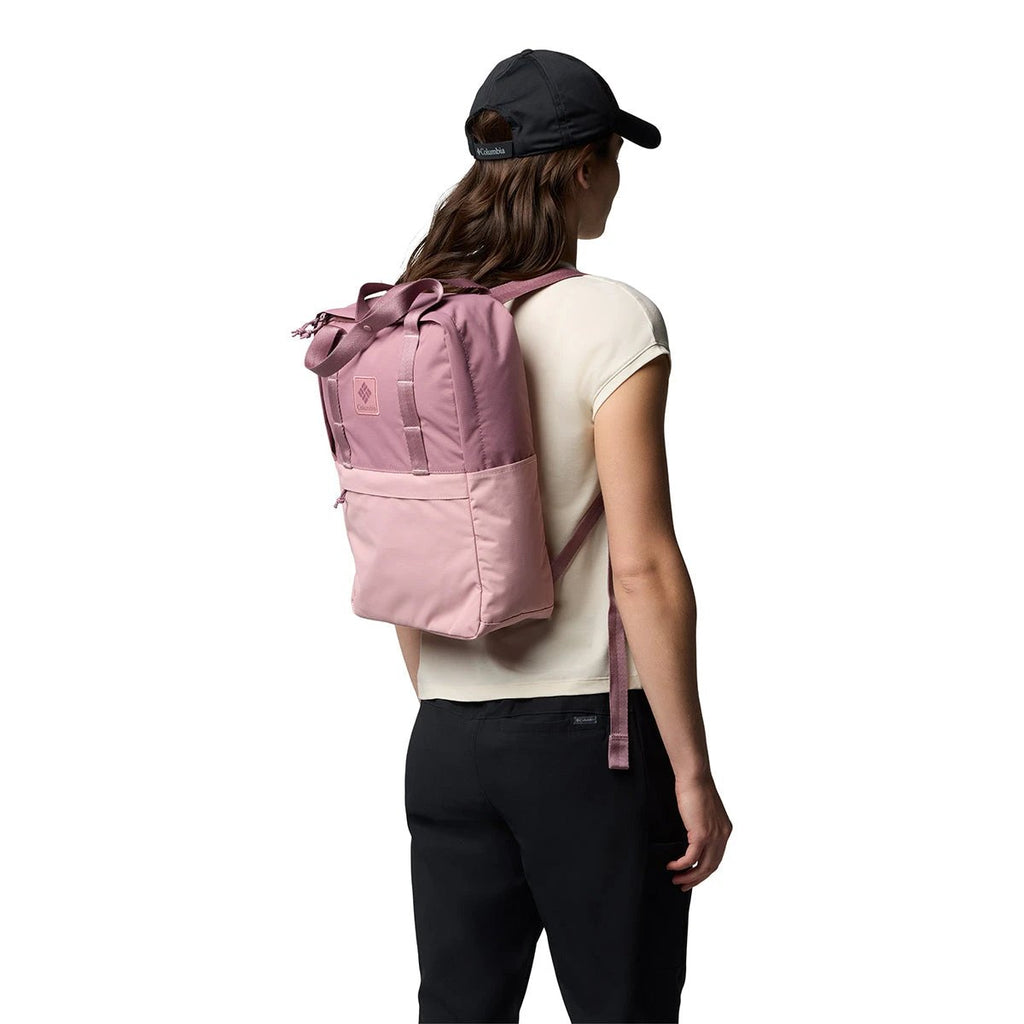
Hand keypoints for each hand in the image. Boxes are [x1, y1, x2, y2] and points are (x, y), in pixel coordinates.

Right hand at [665, 774, 732, 891]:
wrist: (694, 776)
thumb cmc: (694, 788)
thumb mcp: (701, 811)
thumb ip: (700, 826)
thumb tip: (689, 838)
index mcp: (725, 830)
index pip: (716, 858)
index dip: (703, 870)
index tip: (691, 876)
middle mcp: (723, 835)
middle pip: (711, 867)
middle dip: (696, 879)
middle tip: (682, 885)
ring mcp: (713, 836)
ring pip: (703, 866)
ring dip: (689, 877)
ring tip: (676, 880)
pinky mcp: (701, 834)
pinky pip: (690, 858)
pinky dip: (680, 865)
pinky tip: (671, 865)